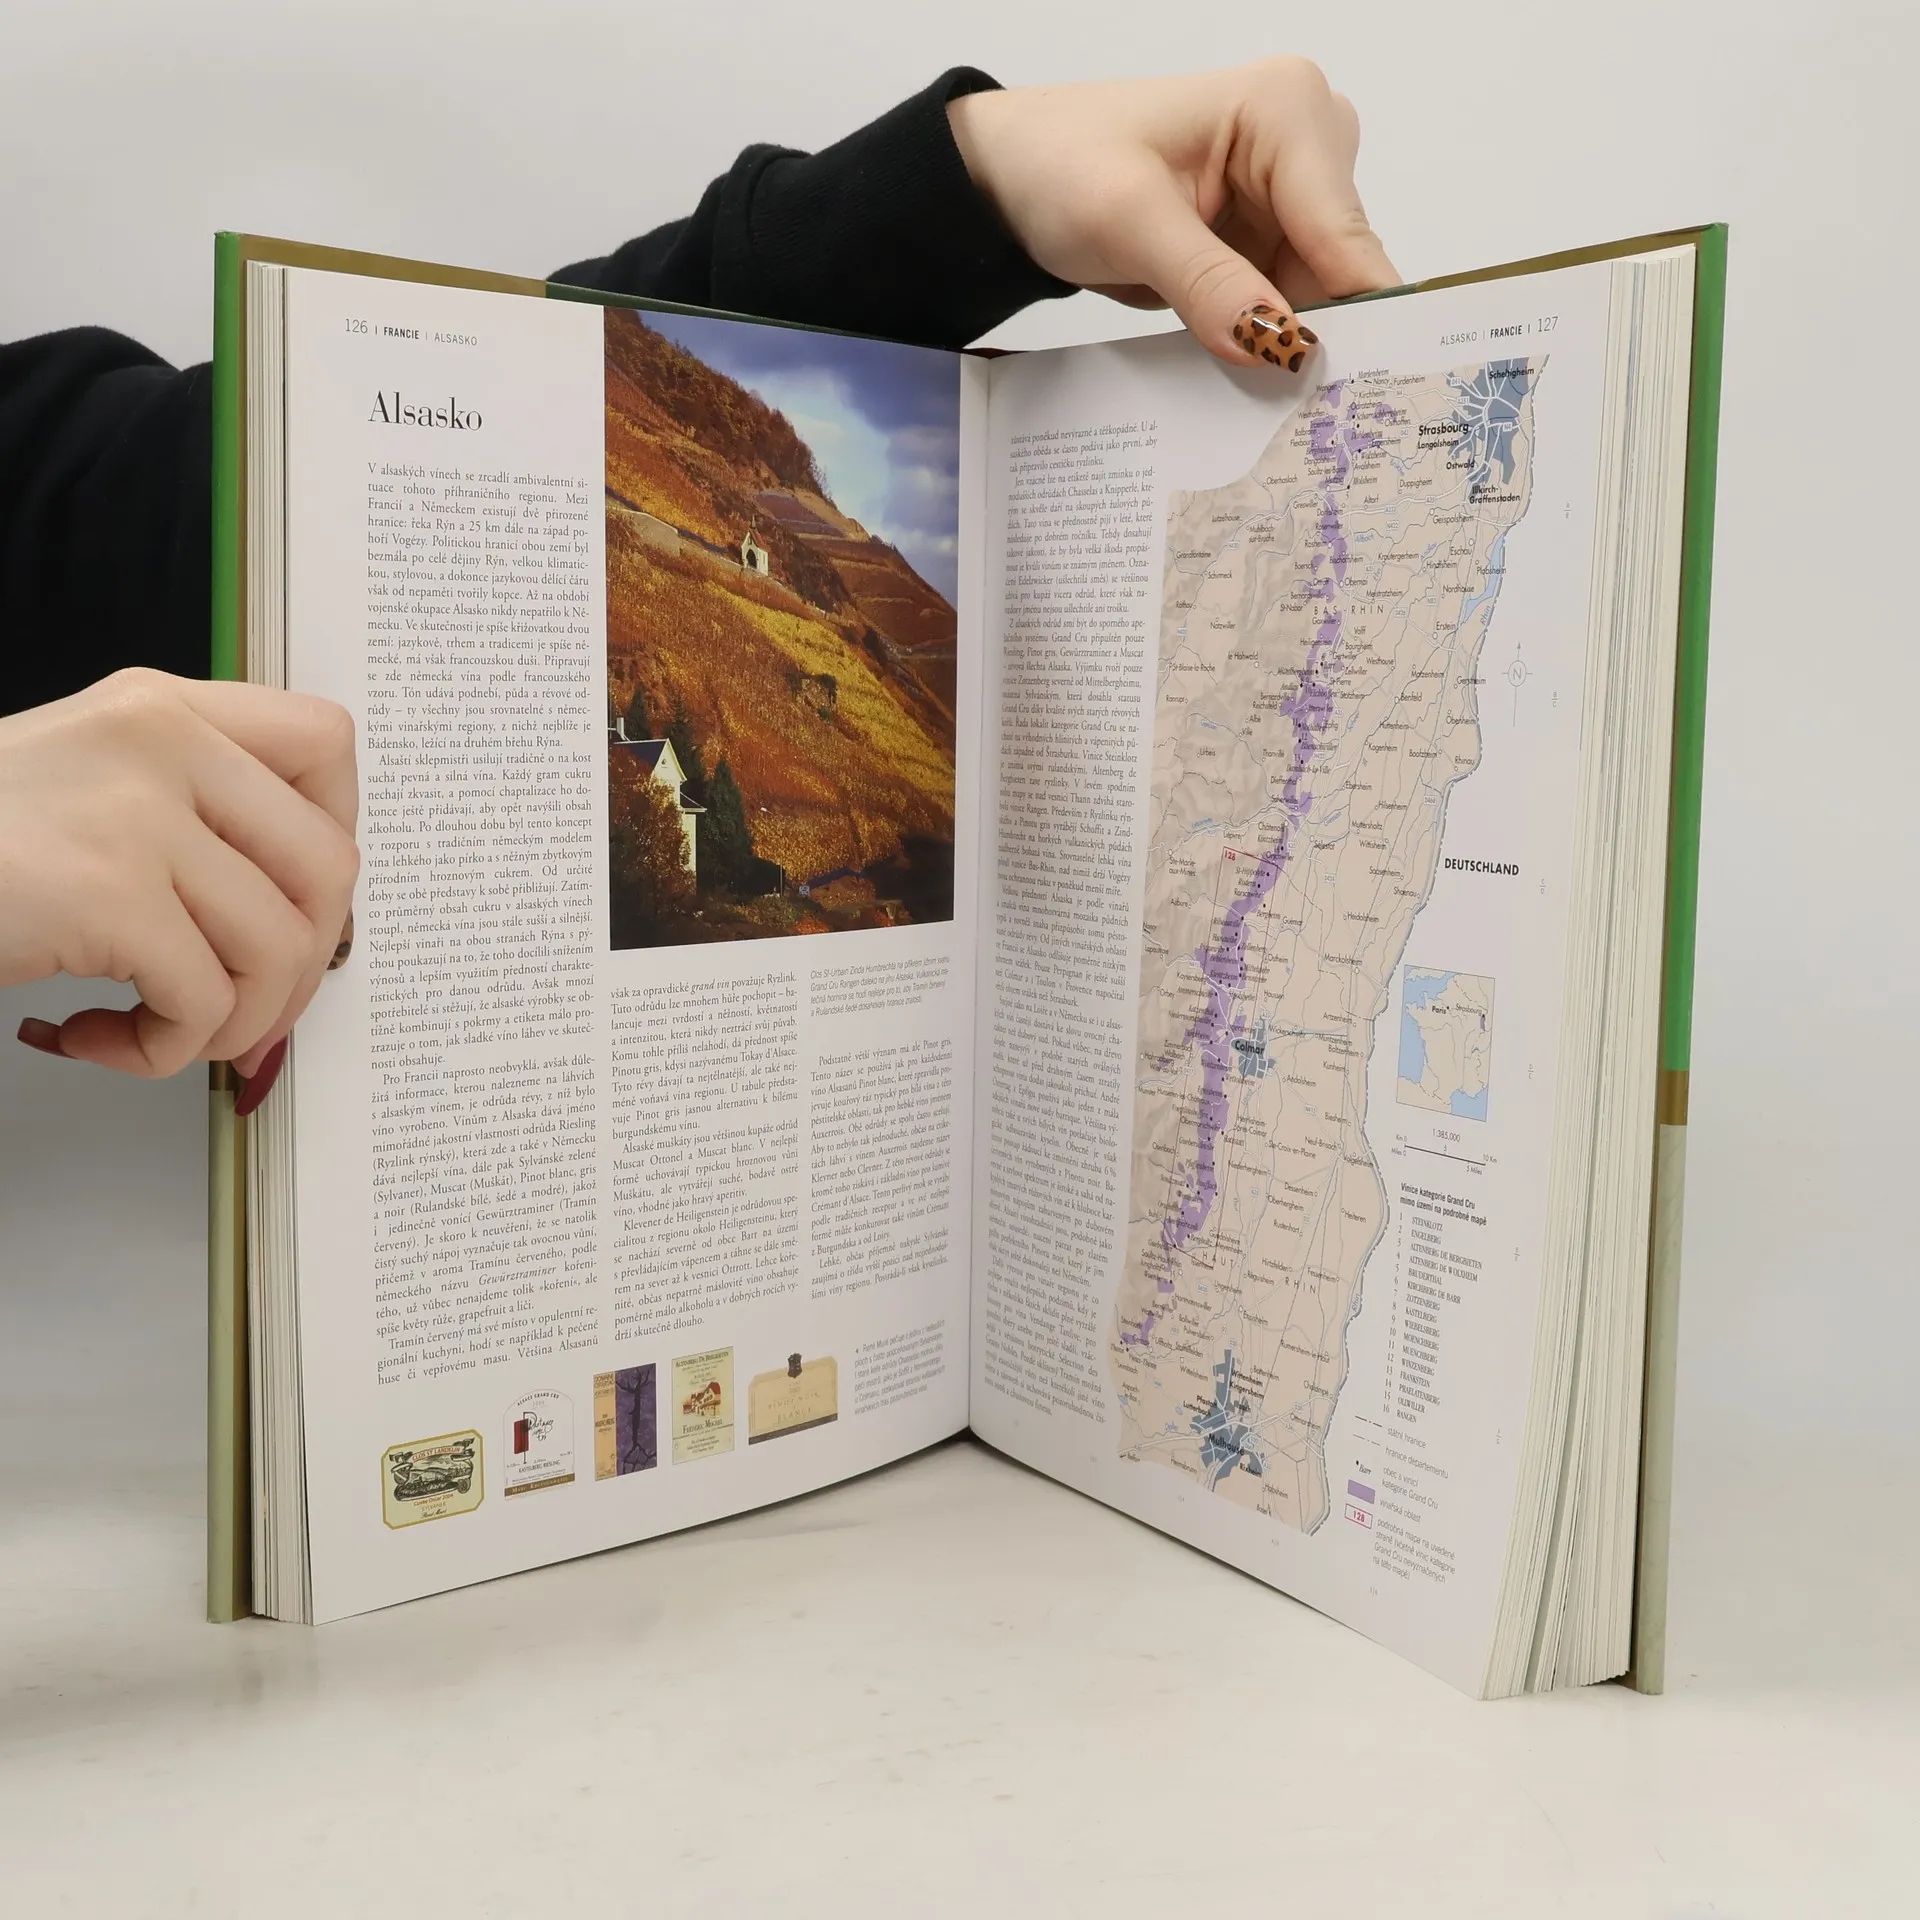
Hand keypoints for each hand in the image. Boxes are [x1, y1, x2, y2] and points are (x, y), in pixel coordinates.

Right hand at [0, 669, 358, 1082]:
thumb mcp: (90, 785)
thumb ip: (193, 813)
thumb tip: (307, 913)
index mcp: (165, 708)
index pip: (326, 742)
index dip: (333, 837)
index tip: (293, 901)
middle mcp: (162, 742)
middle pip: (328, 866)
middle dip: (300, 965)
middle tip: (238, 1008)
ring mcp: (135, 812)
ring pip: (278, 947)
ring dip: (229, 1022)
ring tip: (155, 1030)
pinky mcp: (104, 893)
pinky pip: (203, 1002)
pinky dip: (162, 1051)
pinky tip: (92, 1038)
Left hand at [948, 59, 1399, 365]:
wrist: (1014, 177)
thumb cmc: (1060, 164)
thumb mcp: (1128, 221)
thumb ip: (1207, 282)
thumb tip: (1276, 343)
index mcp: (1286, 110)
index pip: (1344, 232)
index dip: (1360, 316)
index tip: (1367, 394)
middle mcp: (1305, 144)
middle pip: (1342, 268)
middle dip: (1323, 337)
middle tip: (1310, 419)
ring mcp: (1287, 195)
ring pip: (1318, 295)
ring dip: (1289, 347)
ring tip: (1273, 406)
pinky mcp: (1264, 238)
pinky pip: (1284, 304)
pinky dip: (1265, 341)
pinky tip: (1248, 374)